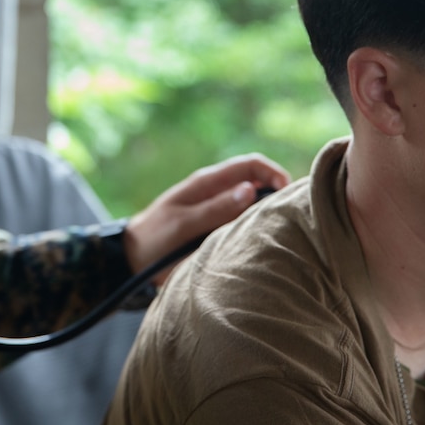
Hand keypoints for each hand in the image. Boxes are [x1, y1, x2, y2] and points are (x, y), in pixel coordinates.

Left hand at [122, 153, 289, 283]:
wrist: (132, 259)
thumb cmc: (155, 238)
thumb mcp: (183, 224)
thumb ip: (215, 209)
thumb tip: (251, 190)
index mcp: (208, 183)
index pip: (251, 165)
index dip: (274, 173)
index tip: (288, 194)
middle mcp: (217, 193)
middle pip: (258, 184)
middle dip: (277, 195)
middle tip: (291, 218)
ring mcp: (218, 210)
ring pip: (254, 206)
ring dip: (267, 214)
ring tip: (283, 232)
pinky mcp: (218, 228)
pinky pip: (244, 223)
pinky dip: (256, 228)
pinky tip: (264, 244)